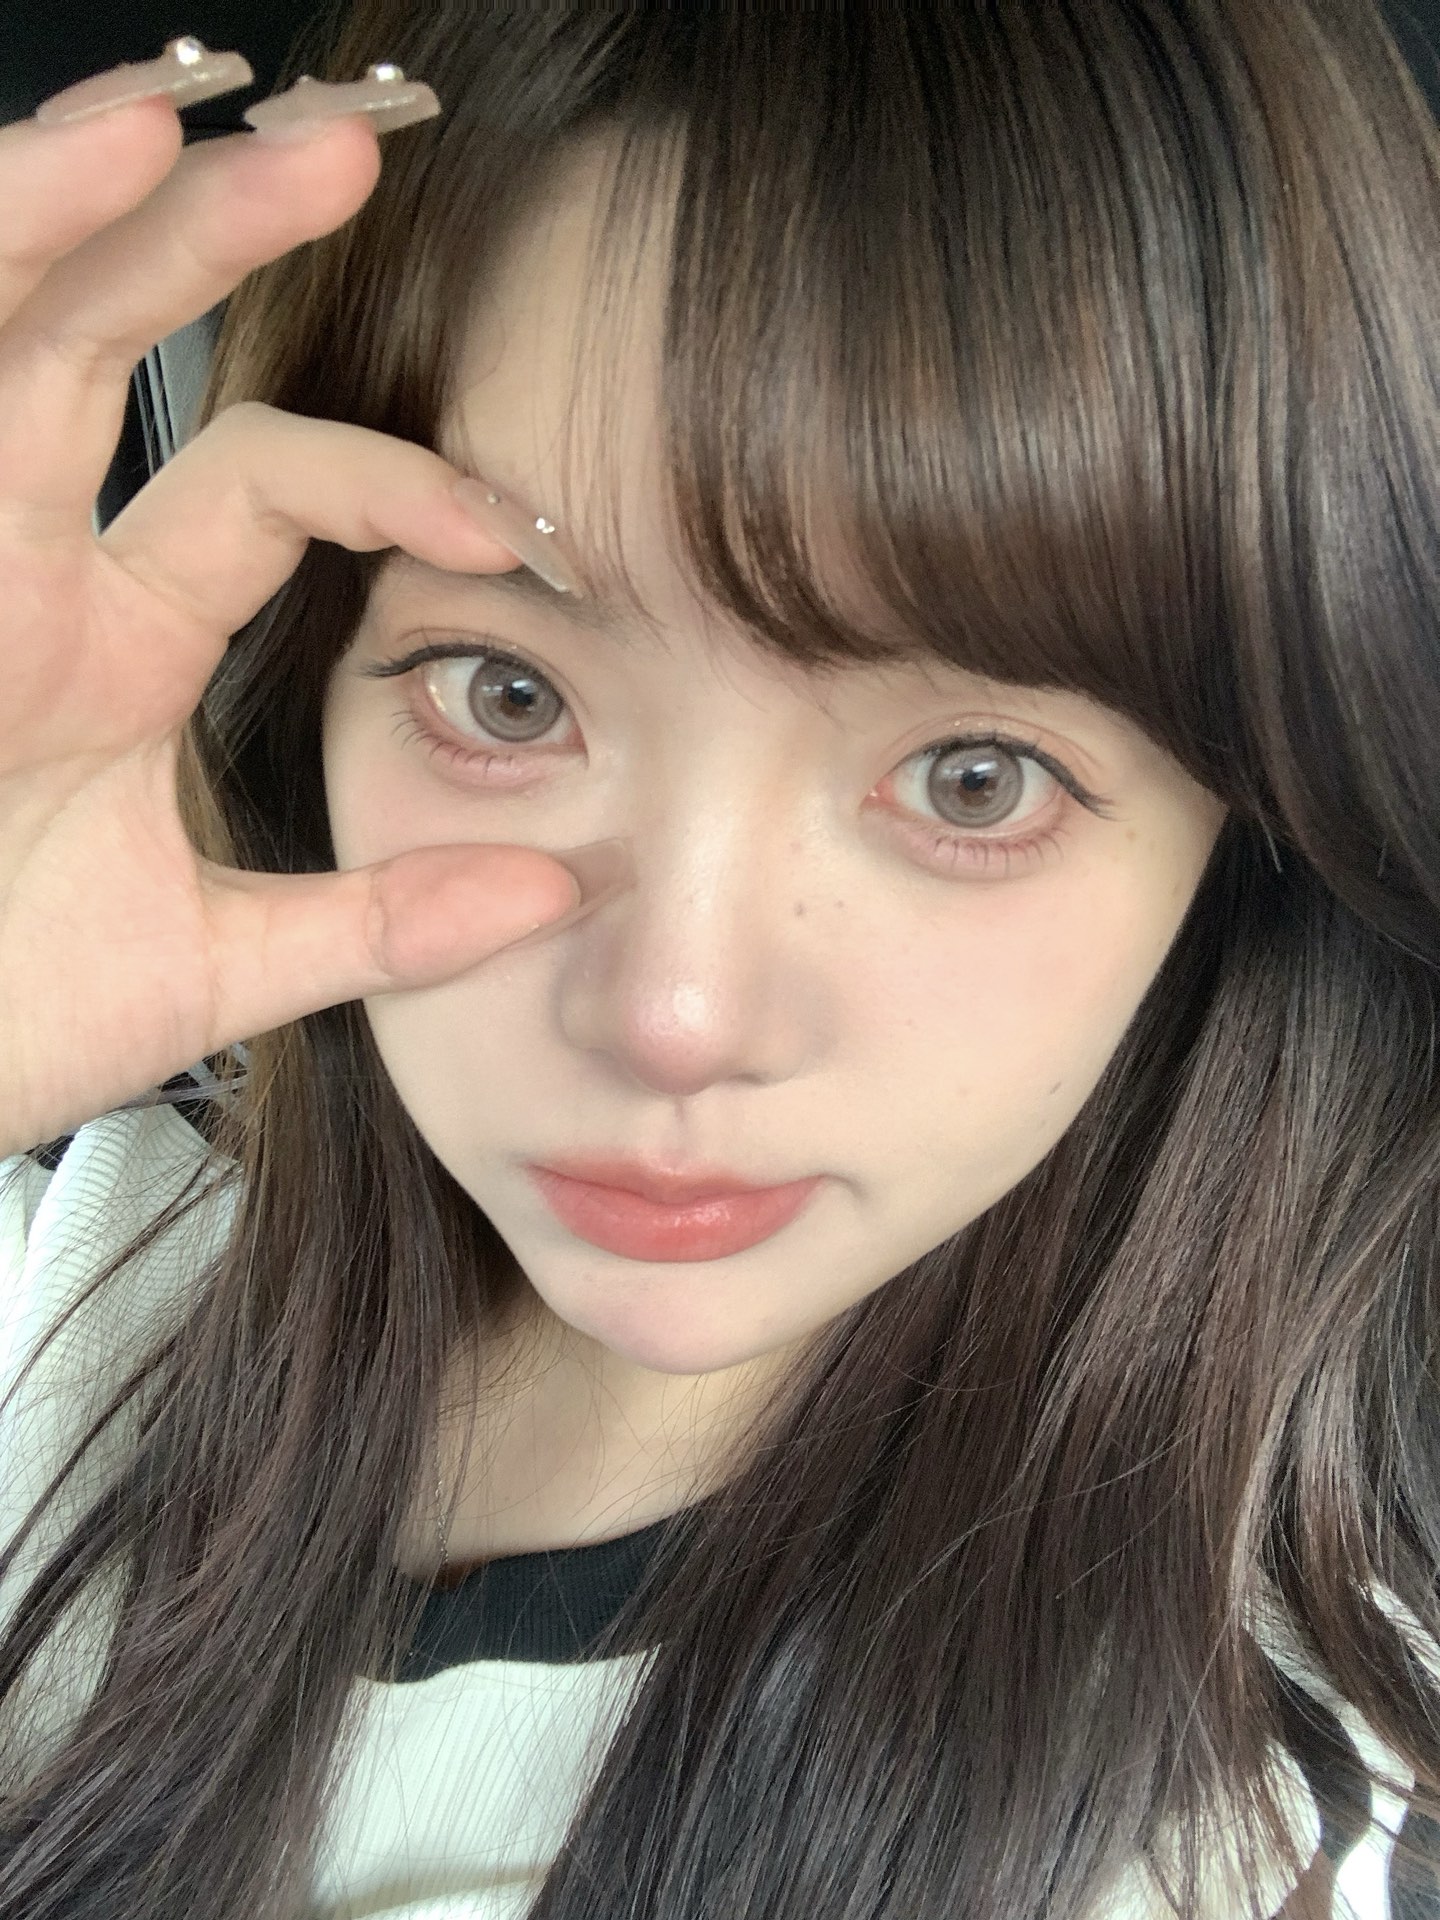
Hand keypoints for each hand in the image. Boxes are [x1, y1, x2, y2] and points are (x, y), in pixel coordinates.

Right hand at [0, 86, 579, 1156]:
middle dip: (207, 241)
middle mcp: (17, 576)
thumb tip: (556, 886)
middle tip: (345, 151)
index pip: (260, 490)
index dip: (386, 482)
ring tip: (159, 114)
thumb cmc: (4, 1021)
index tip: (517, 529)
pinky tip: (25, 202)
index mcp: (112, 645)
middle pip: (105, 353)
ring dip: (62, 220)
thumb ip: (381, 920)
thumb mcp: (219, 961)